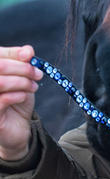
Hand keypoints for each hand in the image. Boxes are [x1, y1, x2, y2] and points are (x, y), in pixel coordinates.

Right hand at [0, 45, 40, 160]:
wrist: (18, 127)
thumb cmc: (18, 101)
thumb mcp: (23, 80)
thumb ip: (23, 64)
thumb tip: (28, 50)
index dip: (13, 53)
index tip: (29, 55)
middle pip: (0, 66)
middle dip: (22, 68)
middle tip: (37, 74)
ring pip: (0, 82)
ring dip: (22, 82)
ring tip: (33, 86)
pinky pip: (3, 99)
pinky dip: (18, 95)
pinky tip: (24, 96)